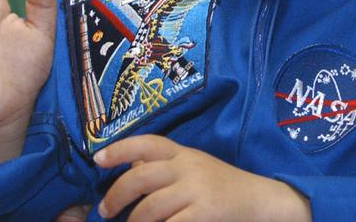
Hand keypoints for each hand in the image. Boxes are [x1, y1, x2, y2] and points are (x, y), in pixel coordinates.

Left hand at [93, 135, 310, 221]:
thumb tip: (127, 167)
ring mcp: (197, 190)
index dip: (120, 148)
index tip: (98, 159)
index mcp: (182, 153)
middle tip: (105, 211)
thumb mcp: (192, 167)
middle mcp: (188, 166)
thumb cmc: (218, 184)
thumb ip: (163, 166)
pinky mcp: (205, 213)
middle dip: (116, 195)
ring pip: (150, 207)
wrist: (257, 199)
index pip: (148, 143)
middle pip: (141, 176)